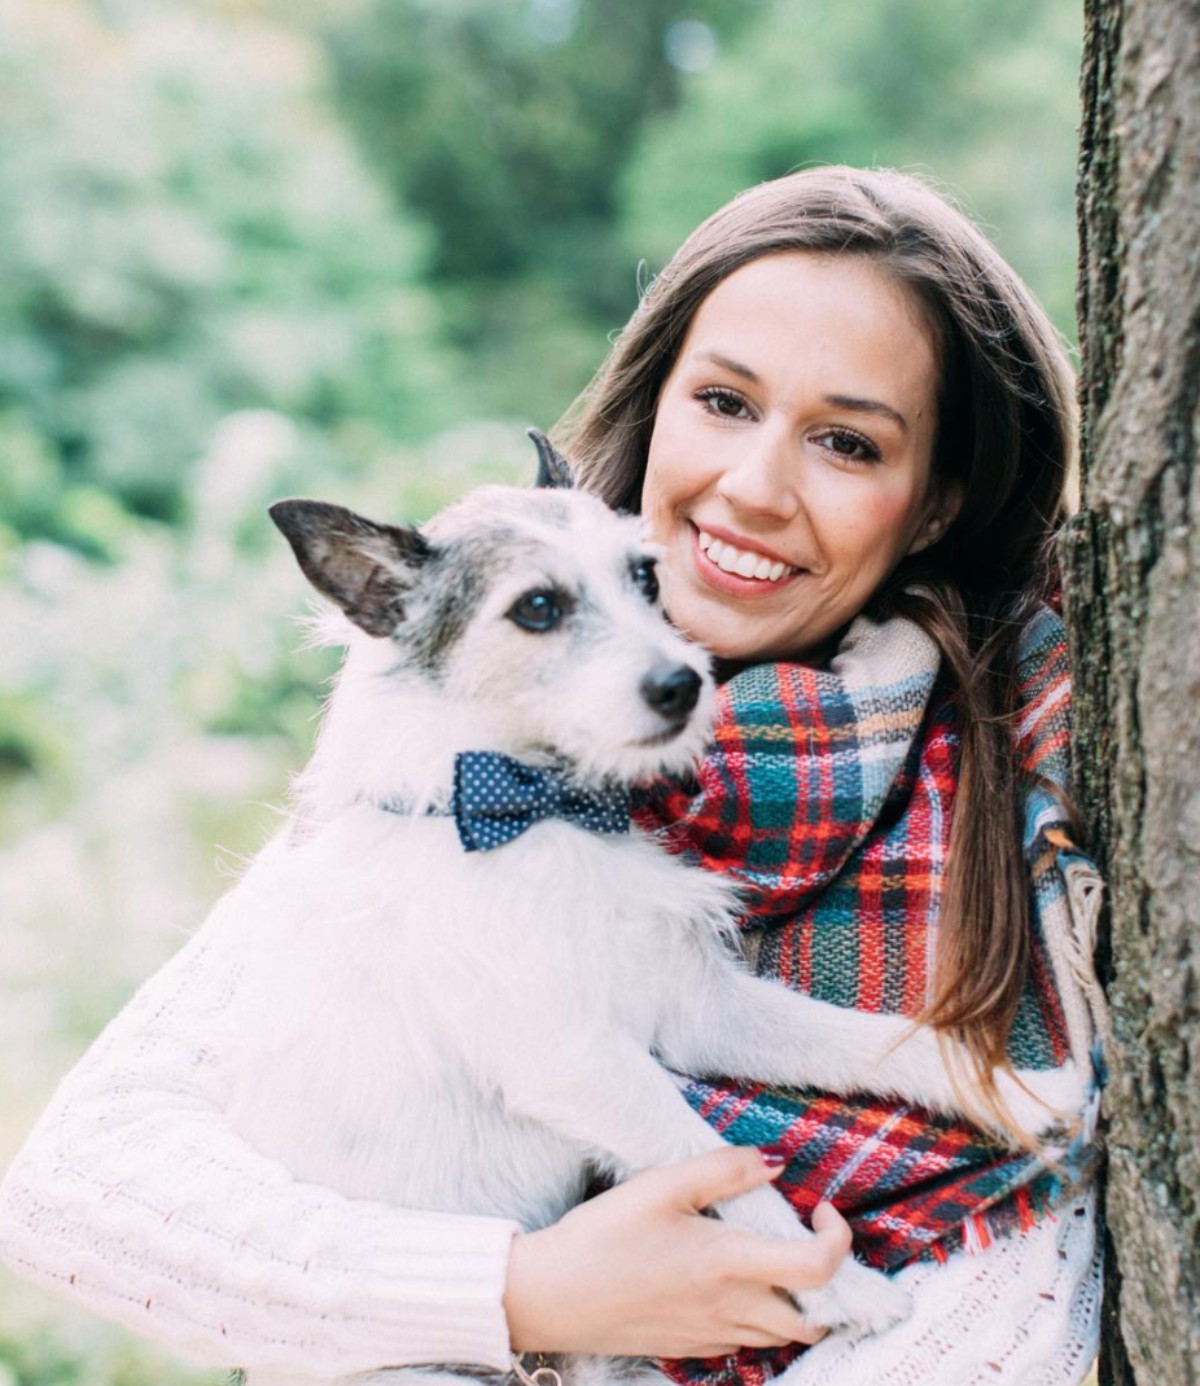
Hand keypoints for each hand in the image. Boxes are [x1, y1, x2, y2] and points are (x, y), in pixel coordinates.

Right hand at [503, 1146, 851, 1358]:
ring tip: (775, 1261)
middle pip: (814, 1317)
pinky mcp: (689, 1348)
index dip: (837, 1239)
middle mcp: (730, 1308)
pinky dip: (759, 1319)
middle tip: (807, 1241)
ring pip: (783, 1335)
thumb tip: (776, 1161)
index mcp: (729, 1264)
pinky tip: (732, 1287)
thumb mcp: (660, 1185)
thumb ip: (724, 1169)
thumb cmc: (602, 1236)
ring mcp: (710, 1336)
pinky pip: (746, 1344)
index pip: (819, 1269)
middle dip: (829, 1284)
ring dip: (797, 1304)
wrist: (550, 1296)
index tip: (820, 1209)